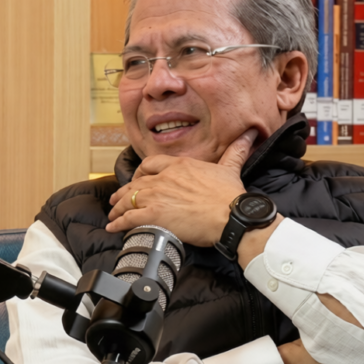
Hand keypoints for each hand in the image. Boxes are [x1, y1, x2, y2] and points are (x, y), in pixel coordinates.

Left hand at [105, 129, 258, 246]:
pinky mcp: (154, 214)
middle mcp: (164, 178)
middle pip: (135, 183)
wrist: (231, 216)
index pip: (150, 164)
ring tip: (113, 214)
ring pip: (128, 199)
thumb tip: (249, 136)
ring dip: (118, 207)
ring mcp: (157, 196)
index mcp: (179, 165)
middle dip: (124, 191)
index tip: (137, 180)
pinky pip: (129, 218)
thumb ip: (236, 152)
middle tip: (117, 199)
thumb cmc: (231, 196)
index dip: (140, 173)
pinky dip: (118, 223)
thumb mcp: (230, 168)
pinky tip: (113, 227)